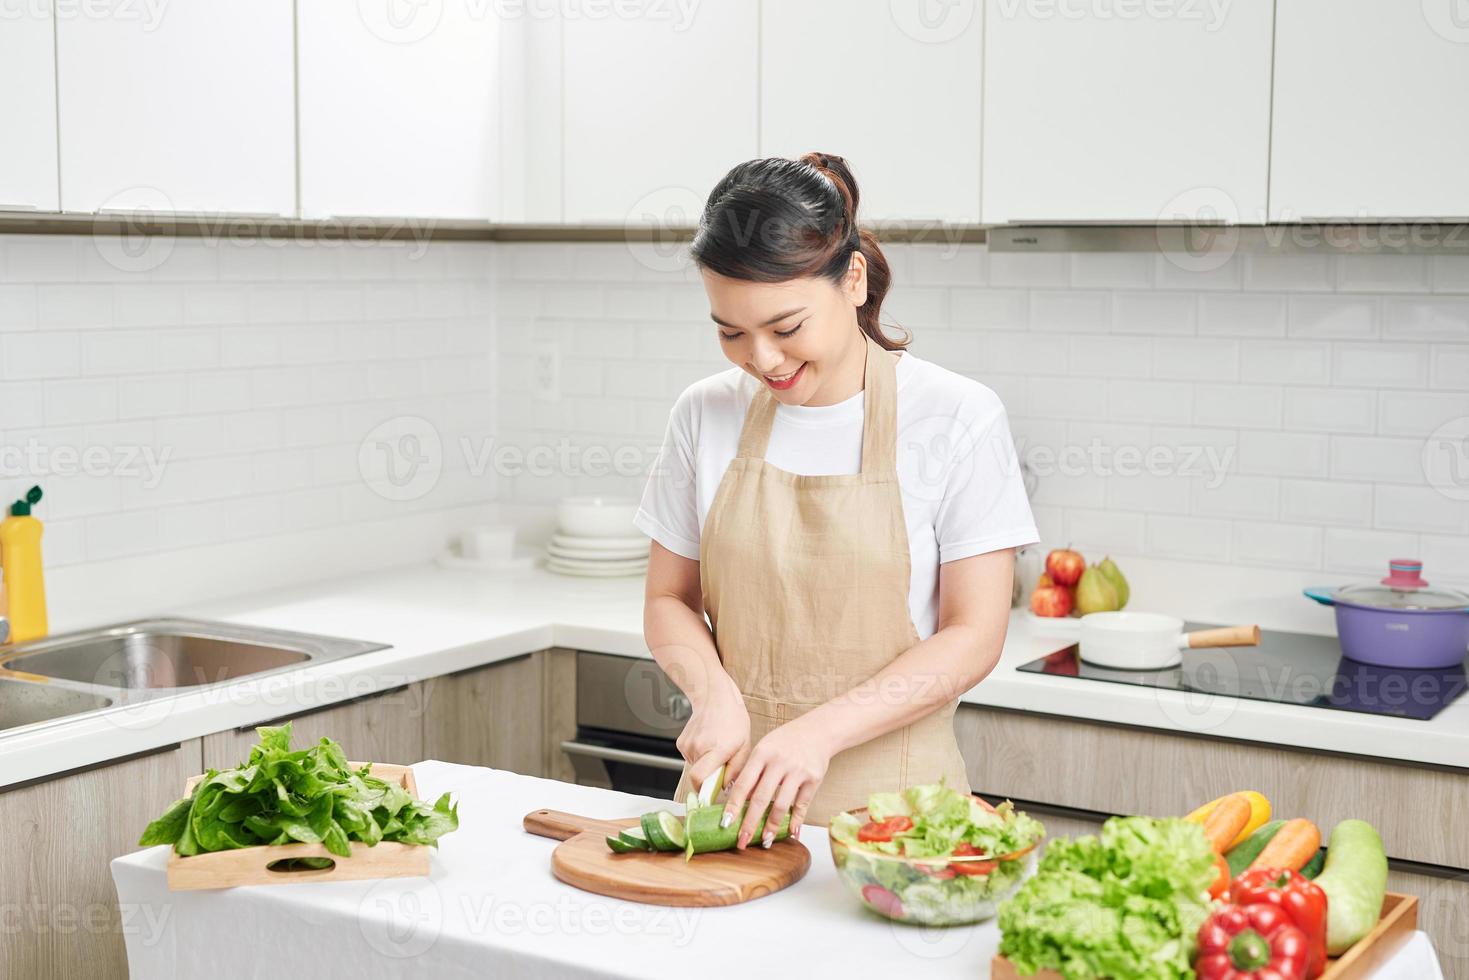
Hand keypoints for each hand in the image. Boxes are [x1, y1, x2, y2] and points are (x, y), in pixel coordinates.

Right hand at [675, 675, 750, 789]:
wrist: (715, 697)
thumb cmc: (733, 720)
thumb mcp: (745, 746)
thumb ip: (736, 770)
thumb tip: (725, 788)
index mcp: (716, 749)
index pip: (699, 778)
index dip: (703, 791)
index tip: (711, 795)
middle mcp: (698, 747)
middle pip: (698, 776)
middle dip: (710, 777)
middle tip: (722, 765)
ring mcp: (687, 745)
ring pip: (695, 767)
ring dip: (705, 765)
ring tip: (716, 748)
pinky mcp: (680, 743)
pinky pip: (690, 759)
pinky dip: (699, 757)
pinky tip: (708, 743)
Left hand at [722, 715, 833, 848]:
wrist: (818, 730)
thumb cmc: (786, 741)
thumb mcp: (764, 749)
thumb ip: (753, 772)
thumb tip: (740, 801)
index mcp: (762, 753)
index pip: (743, 784)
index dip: (734, 806)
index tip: (726, 823)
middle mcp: (779, 762)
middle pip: (760, 798)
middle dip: (750, 823)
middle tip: (742, 841)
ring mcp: (797, 770)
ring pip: (781, 804)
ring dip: (772, 826)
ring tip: (765, 840)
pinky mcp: (813, 778)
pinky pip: (802, 804)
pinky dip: (796, 821)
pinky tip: (791, 833)